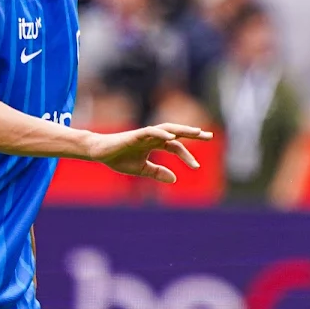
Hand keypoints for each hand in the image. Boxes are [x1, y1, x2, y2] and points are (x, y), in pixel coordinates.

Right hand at [88, 122, 211, 182]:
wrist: (100, 152)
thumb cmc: (118, 159)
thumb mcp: (141, 169)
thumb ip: (157, 173)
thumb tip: (175, 179)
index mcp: (154, 144)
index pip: (176, 147)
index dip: (187, 156)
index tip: (196, 166)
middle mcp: (152, 137)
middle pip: (177, 133)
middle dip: (193, 133)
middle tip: (210, 136)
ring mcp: (145, 134)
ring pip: (167, 129)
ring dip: (182, 129)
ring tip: (196, 131)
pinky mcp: (135, 134)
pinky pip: (151, 131)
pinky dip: (161, 133)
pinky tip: (172, 136)